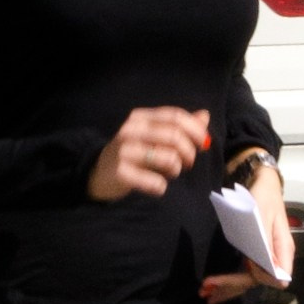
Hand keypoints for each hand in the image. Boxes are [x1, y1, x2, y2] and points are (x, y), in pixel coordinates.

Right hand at [86, 105, 209, 202]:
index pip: (175, 116)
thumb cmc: (133, 154)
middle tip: (187, 164)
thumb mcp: (153, 136)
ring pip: (169, 158)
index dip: (195, 129)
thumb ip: (179, 126)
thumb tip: (205, 116)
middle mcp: (131, 130)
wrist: (98, 174)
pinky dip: (161, 187)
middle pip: (174, 136)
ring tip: (169, 173)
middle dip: (189, 152)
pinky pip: (155, 182)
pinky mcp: (121, 173)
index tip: (204, 144)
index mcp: (141, 117)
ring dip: (176, 170)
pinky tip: (156, 186)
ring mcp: (124, 151)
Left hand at [200, 156, 293, 303]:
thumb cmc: (264, 197)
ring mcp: (265, 258)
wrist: (263, 183)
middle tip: (205, 291)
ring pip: (247, 280)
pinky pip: (243, 272)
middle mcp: (276, 258)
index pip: (272, 276)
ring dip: (227, 289)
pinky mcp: (255, 255)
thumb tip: (273, 271)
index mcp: (283, 250)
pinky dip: (229, 281)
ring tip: (205, 296)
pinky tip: (214, 288)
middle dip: (230, 287)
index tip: (233, 274)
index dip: (253, 278)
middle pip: (255, 280)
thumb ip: (266, 243)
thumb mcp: (262, 216)